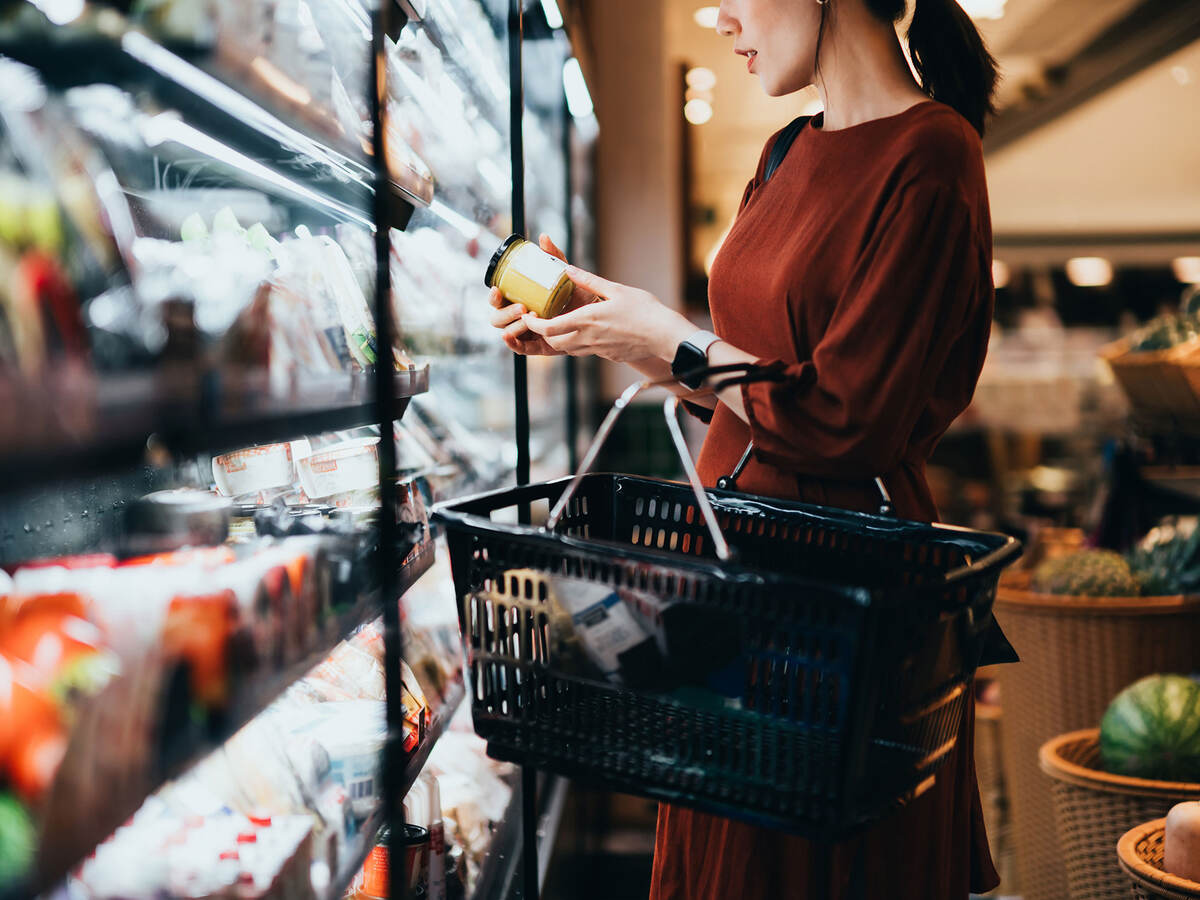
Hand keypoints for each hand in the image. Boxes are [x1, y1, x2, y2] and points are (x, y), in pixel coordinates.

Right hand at [489, 234, 595, 355]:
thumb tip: (544, 238)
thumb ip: (554, 257)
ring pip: (508, 332)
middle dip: (505, 312)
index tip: (498, 289)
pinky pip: (521, 348)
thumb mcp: (564, 275)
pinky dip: (513, 344)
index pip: (499, 299)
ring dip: (513, 325)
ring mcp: (528, 332)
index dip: (494, 296)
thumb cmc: (577, 293)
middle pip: (497, 318)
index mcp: (520, 299)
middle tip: (522, 307)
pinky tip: (510, 337)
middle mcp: (520, 317)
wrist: (598, 314)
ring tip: (528, 318)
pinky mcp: (539, 346)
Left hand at [519, 267, 695, 363]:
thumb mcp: (615, 289)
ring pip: (569, 349)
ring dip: (561, 339)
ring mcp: (598, 350)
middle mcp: (588, 339)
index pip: (549, 329)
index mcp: (587, 320)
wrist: (664, 336)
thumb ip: (589, 280)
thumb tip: (568, 269)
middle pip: (554, 343)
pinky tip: (588, 332)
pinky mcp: (608, 356)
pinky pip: (586, 352)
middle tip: (542, 320)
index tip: (529, 316)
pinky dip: (579, 343)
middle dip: (544, 333)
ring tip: (562, 324)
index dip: (533, 325)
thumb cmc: (644, 310)